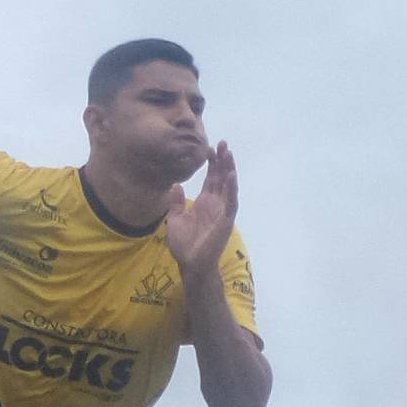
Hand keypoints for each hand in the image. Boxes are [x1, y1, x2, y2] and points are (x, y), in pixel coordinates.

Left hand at [163, 141, 236, 274]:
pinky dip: (232, 189)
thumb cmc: (184, 245)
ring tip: (228, 153)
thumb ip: (176, 203)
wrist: (191, 264)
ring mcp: (222, 211)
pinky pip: (231, 202)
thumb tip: (175, 184)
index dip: (211, 164)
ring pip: (228, 186)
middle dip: (222, 160)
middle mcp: (216, 204)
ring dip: (229, 169)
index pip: (211, 179)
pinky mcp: (226, 220)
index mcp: (205, 202)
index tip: (209, 148)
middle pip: (221, 178)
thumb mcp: (174, 219)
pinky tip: (231, 176)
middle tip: (222, 142)